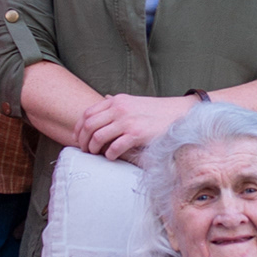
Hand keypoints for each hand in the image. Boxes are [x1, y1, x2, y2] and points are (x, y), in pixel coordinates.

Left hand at [72, 91, 191, 160]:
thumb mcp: (133, 101)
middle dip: (83, 141)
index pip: (87, 113)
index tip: (78, 138)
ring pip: (97, 137)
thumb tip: (102, 99)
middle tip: (85, 150)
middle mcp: (119, 109)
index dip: (78, 128)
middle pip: (88, 126)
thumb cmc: (155, 111)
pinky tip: (111, 157)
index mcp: (116, 101)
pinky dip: (109, 154)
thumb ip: (117, 103)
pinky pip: (114, 147)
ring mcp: (127, 121)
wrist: (178, 114)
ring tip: (96, 154)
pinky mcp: (136, 134)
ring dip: (93, 149)